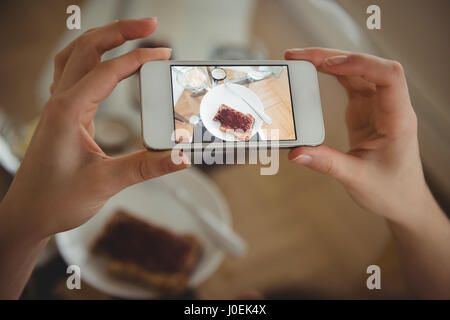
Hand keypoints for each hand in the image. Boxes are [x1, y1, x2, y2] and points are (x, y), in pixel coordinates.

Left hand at [0, 18, 188, 240]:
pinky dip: (91, 57)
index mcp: (68, 111)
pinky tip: (104, 60)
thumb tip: (181, 156)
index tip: (165, 56)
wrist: (27, 214)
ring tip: (130, 33)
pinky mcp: (62, 114)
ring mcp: (58, 106)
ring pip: (76, 55)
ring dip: (103, 39)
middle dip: (120, 31)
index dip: (139, 59)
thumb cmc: (55, 199)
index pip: (108, 71)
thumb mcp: (106, 183)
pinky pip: (72, 72)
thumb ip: (147, 167)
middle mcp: (60, 102)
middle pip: (87, 48)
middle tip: (150, 25)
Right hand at [285, 48, 424, 224]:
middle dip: (333, 57)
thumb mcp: (357, 179)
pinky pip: (349, 82)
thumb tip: (296, 152)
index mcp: (398, 120)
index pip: (389, 77)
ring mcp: (377, 106)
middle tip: (299, 57)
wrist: (402, 199)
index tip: (328, 65)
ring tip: (300, 60)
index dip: (360, 64)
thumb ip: (326, 163)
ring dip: (329, 61)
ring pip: (356, 71)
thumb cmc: (391, 189)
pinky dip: (331, 74)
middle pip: (366, 67)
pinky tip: (313, 71)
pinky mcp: (365, 110)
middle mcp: (389, 106)